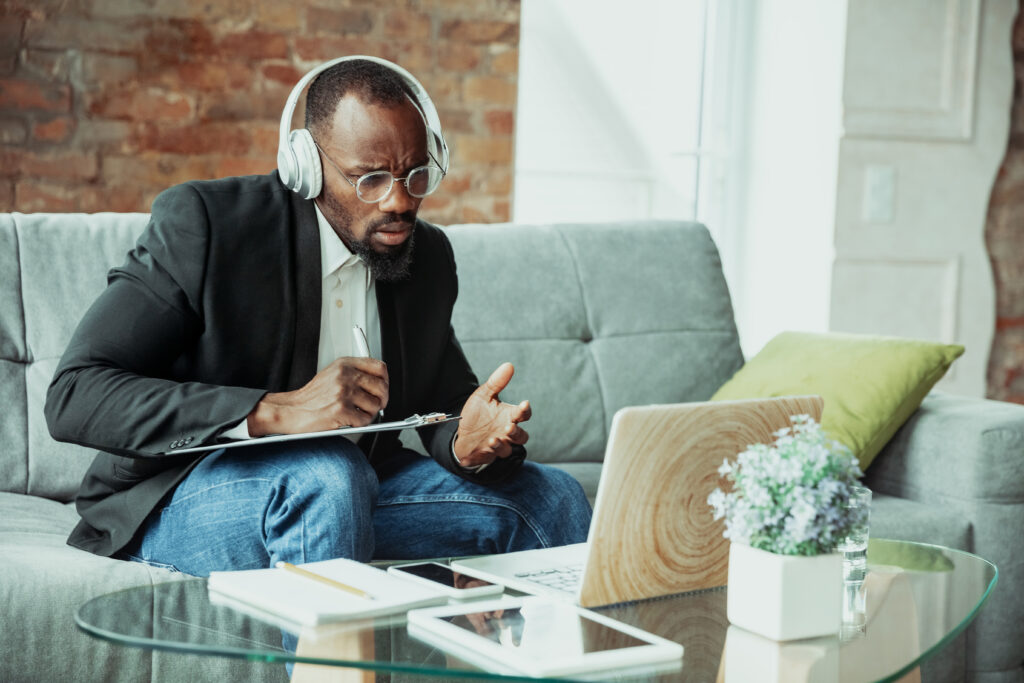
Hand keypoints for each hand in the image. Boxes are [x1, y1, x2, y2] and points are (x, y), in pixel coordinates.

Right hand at [246, 357, 387, 435]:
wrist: (291, 411)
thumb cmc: (311, 397)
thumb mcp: (333, 375)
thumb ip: (354, 374)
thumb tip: (379, 384)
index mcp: (344, 364)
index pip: (379, 367)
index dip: (385, 380)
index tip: (383, 388)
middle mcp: (345, 375)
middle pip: (381, 386)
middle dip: (382, 400)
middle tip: (375, 406)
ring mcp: (343, 392)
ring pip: (375, 405)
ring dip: (369, 414)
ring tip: (356, 414)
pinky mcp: (340, 409)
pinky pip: (364, 420)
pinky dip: (360, 424)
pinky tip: (349, 421)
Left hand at [453, 362, 530, 467]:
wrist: (461, 431)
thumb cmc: (477, 414)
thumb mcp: (484, 395)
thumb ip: (496, 382)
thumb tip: (509, 365)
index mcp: (509, 416)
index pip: (523, 414)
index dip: (525, 410)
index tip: (523, 404)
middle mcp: (506, 432)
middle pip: (521, 437)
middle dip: (516, 433)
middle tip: (509, 426)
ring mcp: (497, 445)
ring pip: (507, 450)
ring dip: (502, 445)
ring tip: (493, 439)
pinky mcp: (485, 455)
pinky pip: (488, 458)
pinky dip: (483, 455)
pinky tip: (479, 449)